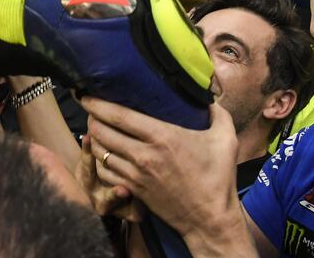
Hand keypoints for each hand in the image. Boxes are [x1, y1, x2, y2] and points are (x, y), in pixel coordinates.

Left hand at [83, 96, 238, 234]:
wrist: (210, 220)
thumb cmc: (218, 178)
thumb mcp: (226, 140)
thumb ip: (218, 113)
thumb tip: (208, 95)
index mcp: (162, 137)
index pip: (119, 115)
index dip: (97, 103)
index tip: (87, 93)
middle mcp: (144, 154)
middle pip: (101, 131)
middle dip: (91, 117)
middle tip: (91, 109)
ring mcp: (136, 174)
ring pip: (99, 151)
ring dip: (93, 137)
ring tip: (95, 127)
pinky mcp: (133, 189)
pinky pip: (104, 171)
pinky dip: (98, 160)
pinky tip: (103, 152)